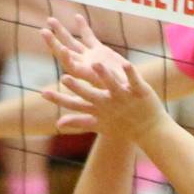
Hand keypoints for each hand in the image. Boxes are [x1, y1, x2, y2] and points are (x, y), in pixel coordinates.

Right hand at [40, 57, 164, 139]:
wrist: (150, 130)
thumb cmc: (122, 127)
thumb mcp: (99, 125)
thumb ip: (78, 121)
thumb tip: (58, 123)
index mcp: (97, 109)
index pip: (75, 104)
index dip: (59, 99)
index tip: (43, 93)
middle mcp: (108, 103)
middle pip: (90, 94)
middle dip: (77, 87)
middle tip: (64, 78)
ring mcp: (124, 97)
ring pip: (111, 84)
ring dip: (104, 74)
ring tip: (95, 63)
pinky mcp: (140, 92)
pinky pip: (134, 81)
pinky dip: (130, 73)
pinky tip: (126, 63)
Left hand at [41, 15, 126, 87]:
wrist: (130, 91)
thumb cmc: (125, 92)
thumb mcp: (118, 86)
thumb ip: (109, 77)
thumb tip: (100, 68)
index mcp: (87, 75)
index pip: (72, 66)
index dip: (66, 58)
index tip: (63, 49)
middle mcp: (85, 65)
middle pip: (65, 52)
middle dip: (54, 42)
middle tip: (43, 31)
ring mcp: (90, 57)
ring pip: (72, 43)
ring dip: (61, 32)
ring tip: (51, 20)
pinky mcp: (100, 51)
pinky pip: (89, 37)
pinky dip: (83, 27)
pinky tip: (77, 16)